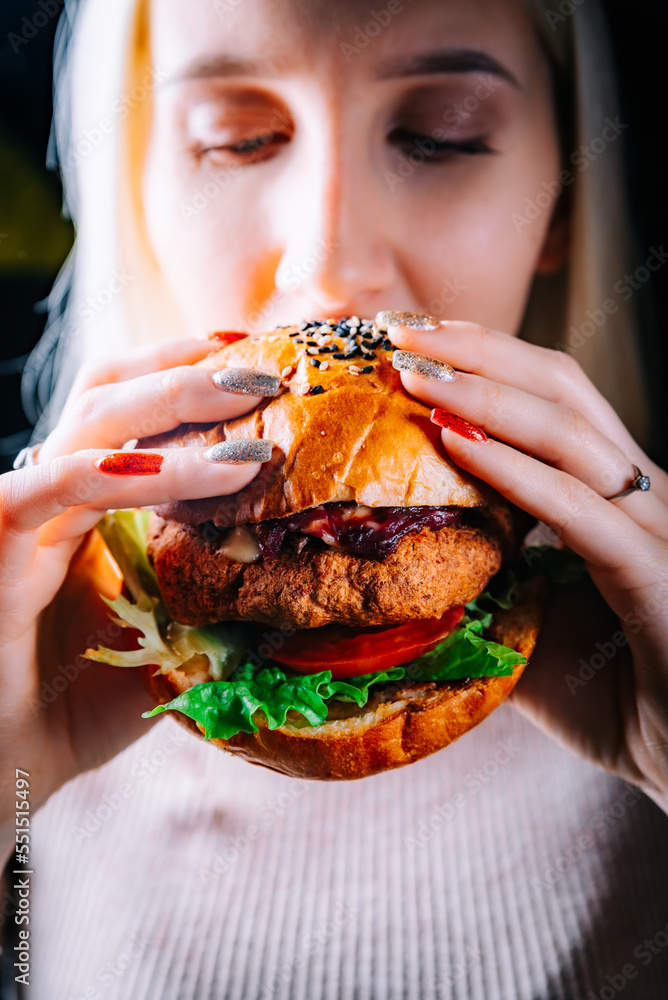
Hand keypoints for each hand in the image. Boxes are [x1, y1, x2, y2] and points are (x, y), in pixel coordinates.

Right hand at [0, 335, 274, 856]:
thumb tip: (301, 581)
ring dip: (175, 401)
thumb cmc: (78, 706)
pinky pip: (56, 485)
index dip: (188, 374)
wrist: (6, 766)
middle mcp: (50, 492)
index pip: (133, 410)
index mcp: (85, 504)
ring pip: (93, 422)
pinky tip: (200, 472)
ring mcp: (19, 510)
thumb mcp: (165, 639)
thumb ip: (215, 599)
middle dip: (191, 368)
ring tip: (255, 396)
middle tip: (271, 365)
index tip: (262, 360)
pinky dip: (123, 469)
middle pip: (113, 392)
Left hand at [382, 313, 667, 811]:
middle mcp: (639, 496)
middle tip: (395, 328)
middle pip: (561, 387)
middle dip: (475, 349)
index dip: (482, 361)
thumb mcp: (531, 632)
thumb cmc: (619, 700)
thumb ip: (482, 596)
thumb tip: (400, 584)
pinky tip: (456, 441)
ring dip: (484, 393)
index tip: (406, 343)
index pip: (548, 400)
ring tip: (410, 369)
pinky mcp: (657, 575)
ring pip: (572, 433)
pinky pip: (580, 511)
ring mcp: (655, 529)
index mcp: (611, 498)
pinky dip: (516, 471)